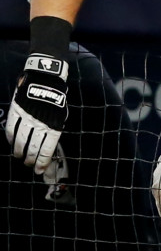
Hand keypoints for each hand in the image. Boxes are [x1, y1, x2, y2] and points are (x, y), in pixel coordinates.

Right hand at [6, 54, 69, 173]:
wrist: (46, 79)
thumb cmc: (56, 98)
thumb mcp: (61, 115)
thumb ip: (54, 129)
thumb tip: (47, 145)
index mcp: (54, 126)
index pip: (47, 149)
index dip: (42, 162)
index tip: (39, 170)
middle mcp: (40, 124)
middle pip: (33, 147)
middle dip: (30, 159)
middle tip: (28, 165)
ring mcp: (27, 118)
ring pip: (20, 141)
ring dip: (19, 152)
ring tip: (19, 157)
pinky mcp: (16, 112)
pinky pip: (11, 129)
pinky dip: (10, 138)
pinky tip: (12, 143)